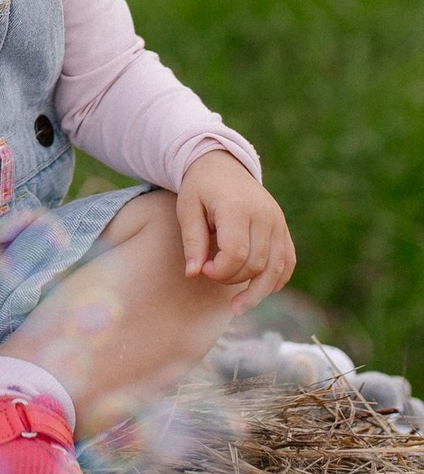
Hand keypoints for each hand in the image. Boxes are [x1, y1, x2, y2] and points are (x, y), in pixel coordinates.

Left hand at [176, 150, 296, 314]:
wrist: (222, 165)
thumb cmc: (200, 188)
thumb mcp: (187, 207)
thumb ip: (192, 240)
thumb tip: (193, 274)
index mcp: (237, 206)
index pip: (235, 252)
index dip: (220, 270)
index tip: (203, 269)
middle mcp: (264, 215)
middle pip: (255, 263)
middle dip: (232, 278)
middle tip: (210, 273)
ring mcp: (278, 222)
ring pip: (275, 268)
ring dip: (257, 291)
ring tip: (237, 308)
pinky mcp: (283, 229)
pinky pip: (287, 262)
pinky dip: (275, 281)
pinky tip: (259, 292)